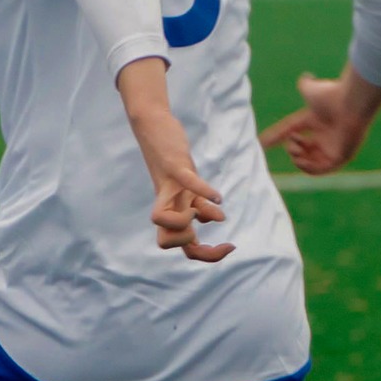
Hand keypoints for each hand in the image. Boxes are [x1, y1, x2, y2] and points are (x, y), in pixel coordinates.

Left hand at [116, 58, 233, 262]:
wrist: (152, 125)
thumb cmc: (171, 158)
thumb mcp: (187, 186)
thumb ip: (198, 204)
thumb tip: (212, 219)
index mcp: (171, 210)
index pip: (179, 246)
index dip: (205, 255)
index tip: (228, 246)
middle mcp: (168, 203)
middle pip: (166, 242)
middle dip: (192, 246)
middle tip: (211, 232)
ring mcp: (169, 186)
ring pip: (165, 219)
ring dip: (187, 222)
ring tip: (205, 210)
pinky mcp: (174, 165)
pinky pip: (187, 183)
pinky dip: (203, 191)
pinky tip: (218, 197)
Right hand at [258, 67, 380, 175]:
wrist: (350, 104)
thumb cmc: (331, 95)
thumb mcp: (310, 88)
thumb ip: (305, 84)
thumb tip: (305, 78)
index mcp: (317, 120)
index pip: (294, 130)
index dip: (277, 136)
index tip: (261, 143)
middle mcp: (325, 135)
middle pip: (303, 149)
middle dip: (292, 149)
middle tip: (292, 142)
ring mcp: (333, 147)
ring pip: (311, 162)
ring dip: (298, 159)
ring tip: (296, 150)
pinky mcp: (341, 157)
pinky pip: (321, 170)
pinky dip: (309, 168)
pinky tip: (302, 160)